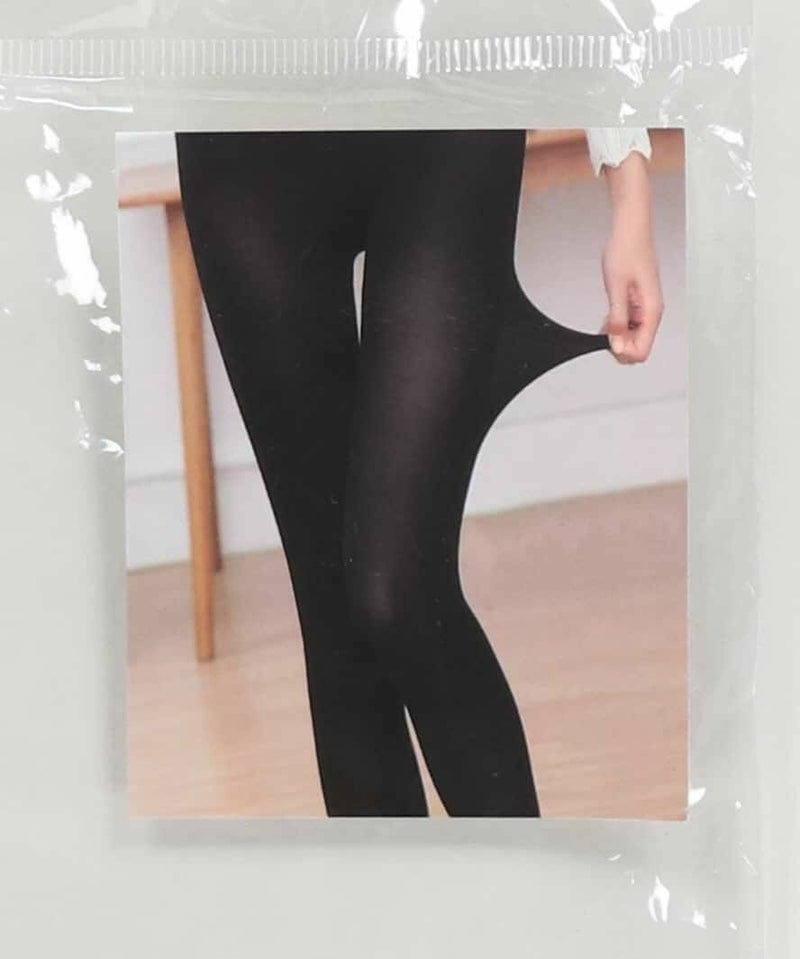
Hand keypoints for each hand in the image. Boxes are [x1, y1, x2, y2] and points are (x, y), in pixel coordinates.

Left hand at [599, 152, 663, 364]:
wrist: (631, 227)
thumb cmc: (626, 250)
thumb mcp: (616, 288)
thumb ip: (617, 319)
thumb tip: (617, 344)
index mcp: (652, 310)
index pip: (642, 350)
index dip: (623, 352)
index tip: (608, 342)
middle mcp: (652, 311)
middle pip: (639, 346)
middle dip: (619, 345)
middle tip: (603, 331)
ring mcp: (646, 307)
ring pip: (633, 336)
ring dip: (617, 335)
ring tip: (603, 321)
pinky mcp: (639, 301)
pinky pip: (629, 323)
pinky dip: (617, 325)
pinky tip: (606, 318)